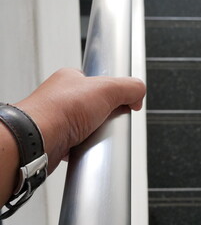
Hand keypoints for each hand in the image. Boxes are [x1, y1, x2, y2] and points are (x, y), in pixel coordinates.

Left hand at [15, 68, 145, 173]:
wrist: (36, 140)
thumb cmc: (59, 110)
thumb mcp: (106, 89)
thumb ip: (129, 87)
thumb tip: (139, 91)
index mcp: (72, 79)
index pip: (102, 83)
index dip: (116, 93)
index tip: (125, 102)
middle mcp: (64, 98)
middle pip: (98, 106)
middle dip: (108, 115)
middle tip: (110, 119)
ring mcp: (60, 118)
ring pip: (90, 125)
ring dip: (98, 131)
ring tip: (99, 133)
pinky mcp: (59, 138)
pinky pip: (81, 141)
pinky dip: (87, 145)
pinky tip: (89, 145)